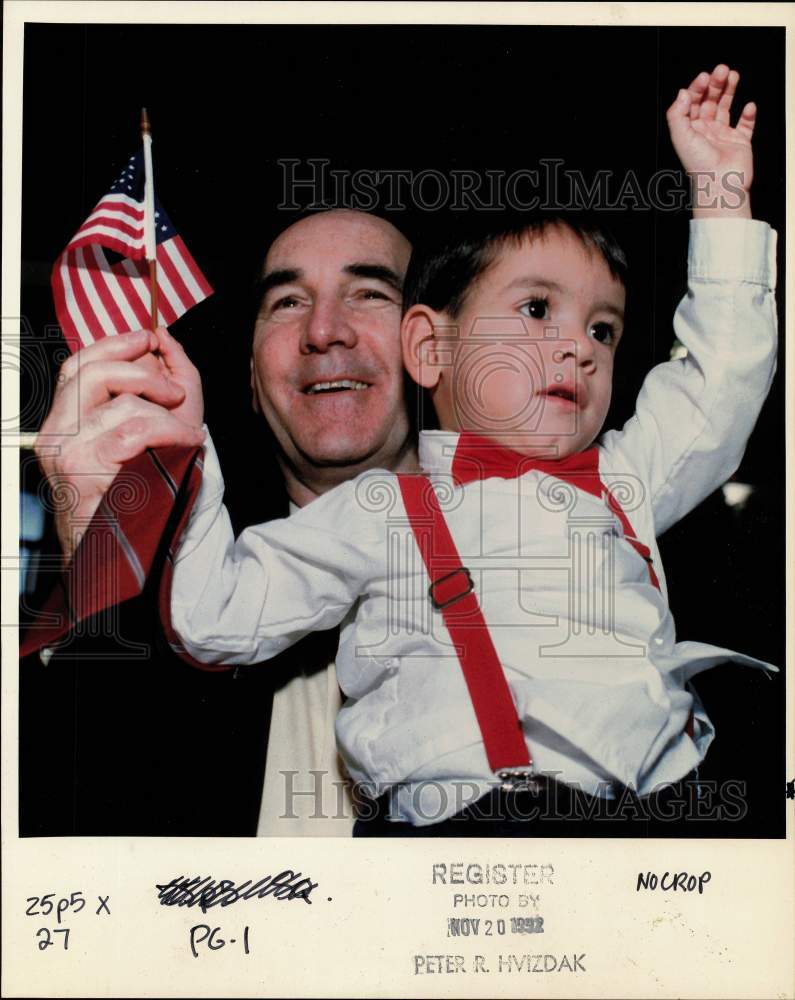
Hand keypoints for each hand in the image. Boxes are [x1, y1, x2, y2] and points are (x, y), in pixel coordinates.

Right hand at [34, 328, 205, 560]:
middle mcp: (56, 435)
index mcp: (65, 423)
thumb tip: (164, 338)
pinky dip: (170, 433)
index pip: (78, 366)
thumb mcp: (154, 433)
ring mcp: (65, 453)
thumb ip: (161, 382)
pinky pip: (135, 431)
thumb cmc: (142, 497)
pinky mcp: (84, 471)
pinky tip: (186, 446)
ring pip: (123, 405)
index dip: (114, 345)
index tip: (148, 337)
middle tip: (176, 394)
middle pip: (93, 374)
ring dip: (168, 417)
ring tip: (185, 437)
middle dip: (145, 373)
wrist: (129, 557)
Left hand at [666, 64, 754, 218]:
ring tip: (734, 75)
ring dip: (730, 91)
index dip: (697, 88)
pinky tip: (749, 106)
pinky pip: (745, 125)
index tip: (704, 76)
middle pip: (709, 101)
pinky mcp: (739, 143)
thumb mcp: (681, 137)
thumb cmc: (698, 164)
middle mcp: (706, 131)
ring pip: (726, 108)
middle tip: (722, 70)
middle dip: (715, 84)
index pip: (692, 103)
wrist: (720, 184)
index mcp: (690, 130)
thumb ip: (677, 114)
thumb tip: (683, 92)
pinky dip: (748, 115)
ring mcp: (723, 136)